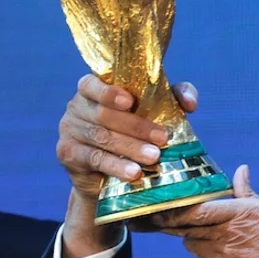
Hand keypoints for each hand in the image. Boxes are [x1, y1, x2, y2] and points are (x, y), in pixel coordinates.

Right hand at [55, 75, 196, 256]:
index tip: (130, 102)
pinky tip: (133, 173)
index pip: (93, 84)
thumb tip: (190, 103)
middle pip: (104, 115)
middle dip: (136, 127)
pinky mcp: (68, 153)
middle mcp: (77, 106)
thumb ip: (174, 97)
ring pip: (101, 137)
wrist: (109, 172)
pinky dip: (115, 165)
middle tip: (162, 138)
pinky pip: (93, 158)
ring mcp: (69, 130)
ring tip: (154, 157)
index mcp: (93, 90)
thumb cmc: (136, 131)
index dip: (109, 92)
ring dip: (130, 148)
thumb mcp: (155, 110)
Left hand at [153, 165, 258, 257]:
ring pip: (200, 251)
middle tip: (183, 228)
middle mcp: (229, 237)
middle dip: (186, 229)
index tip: (159, 210)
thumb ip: (249, 196)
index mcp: (244, 214)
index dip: (174, 211)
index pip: (196, 210)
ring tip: (238, 251)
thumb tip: (240, 170)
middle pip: (190, 231)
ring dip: (208, 247)